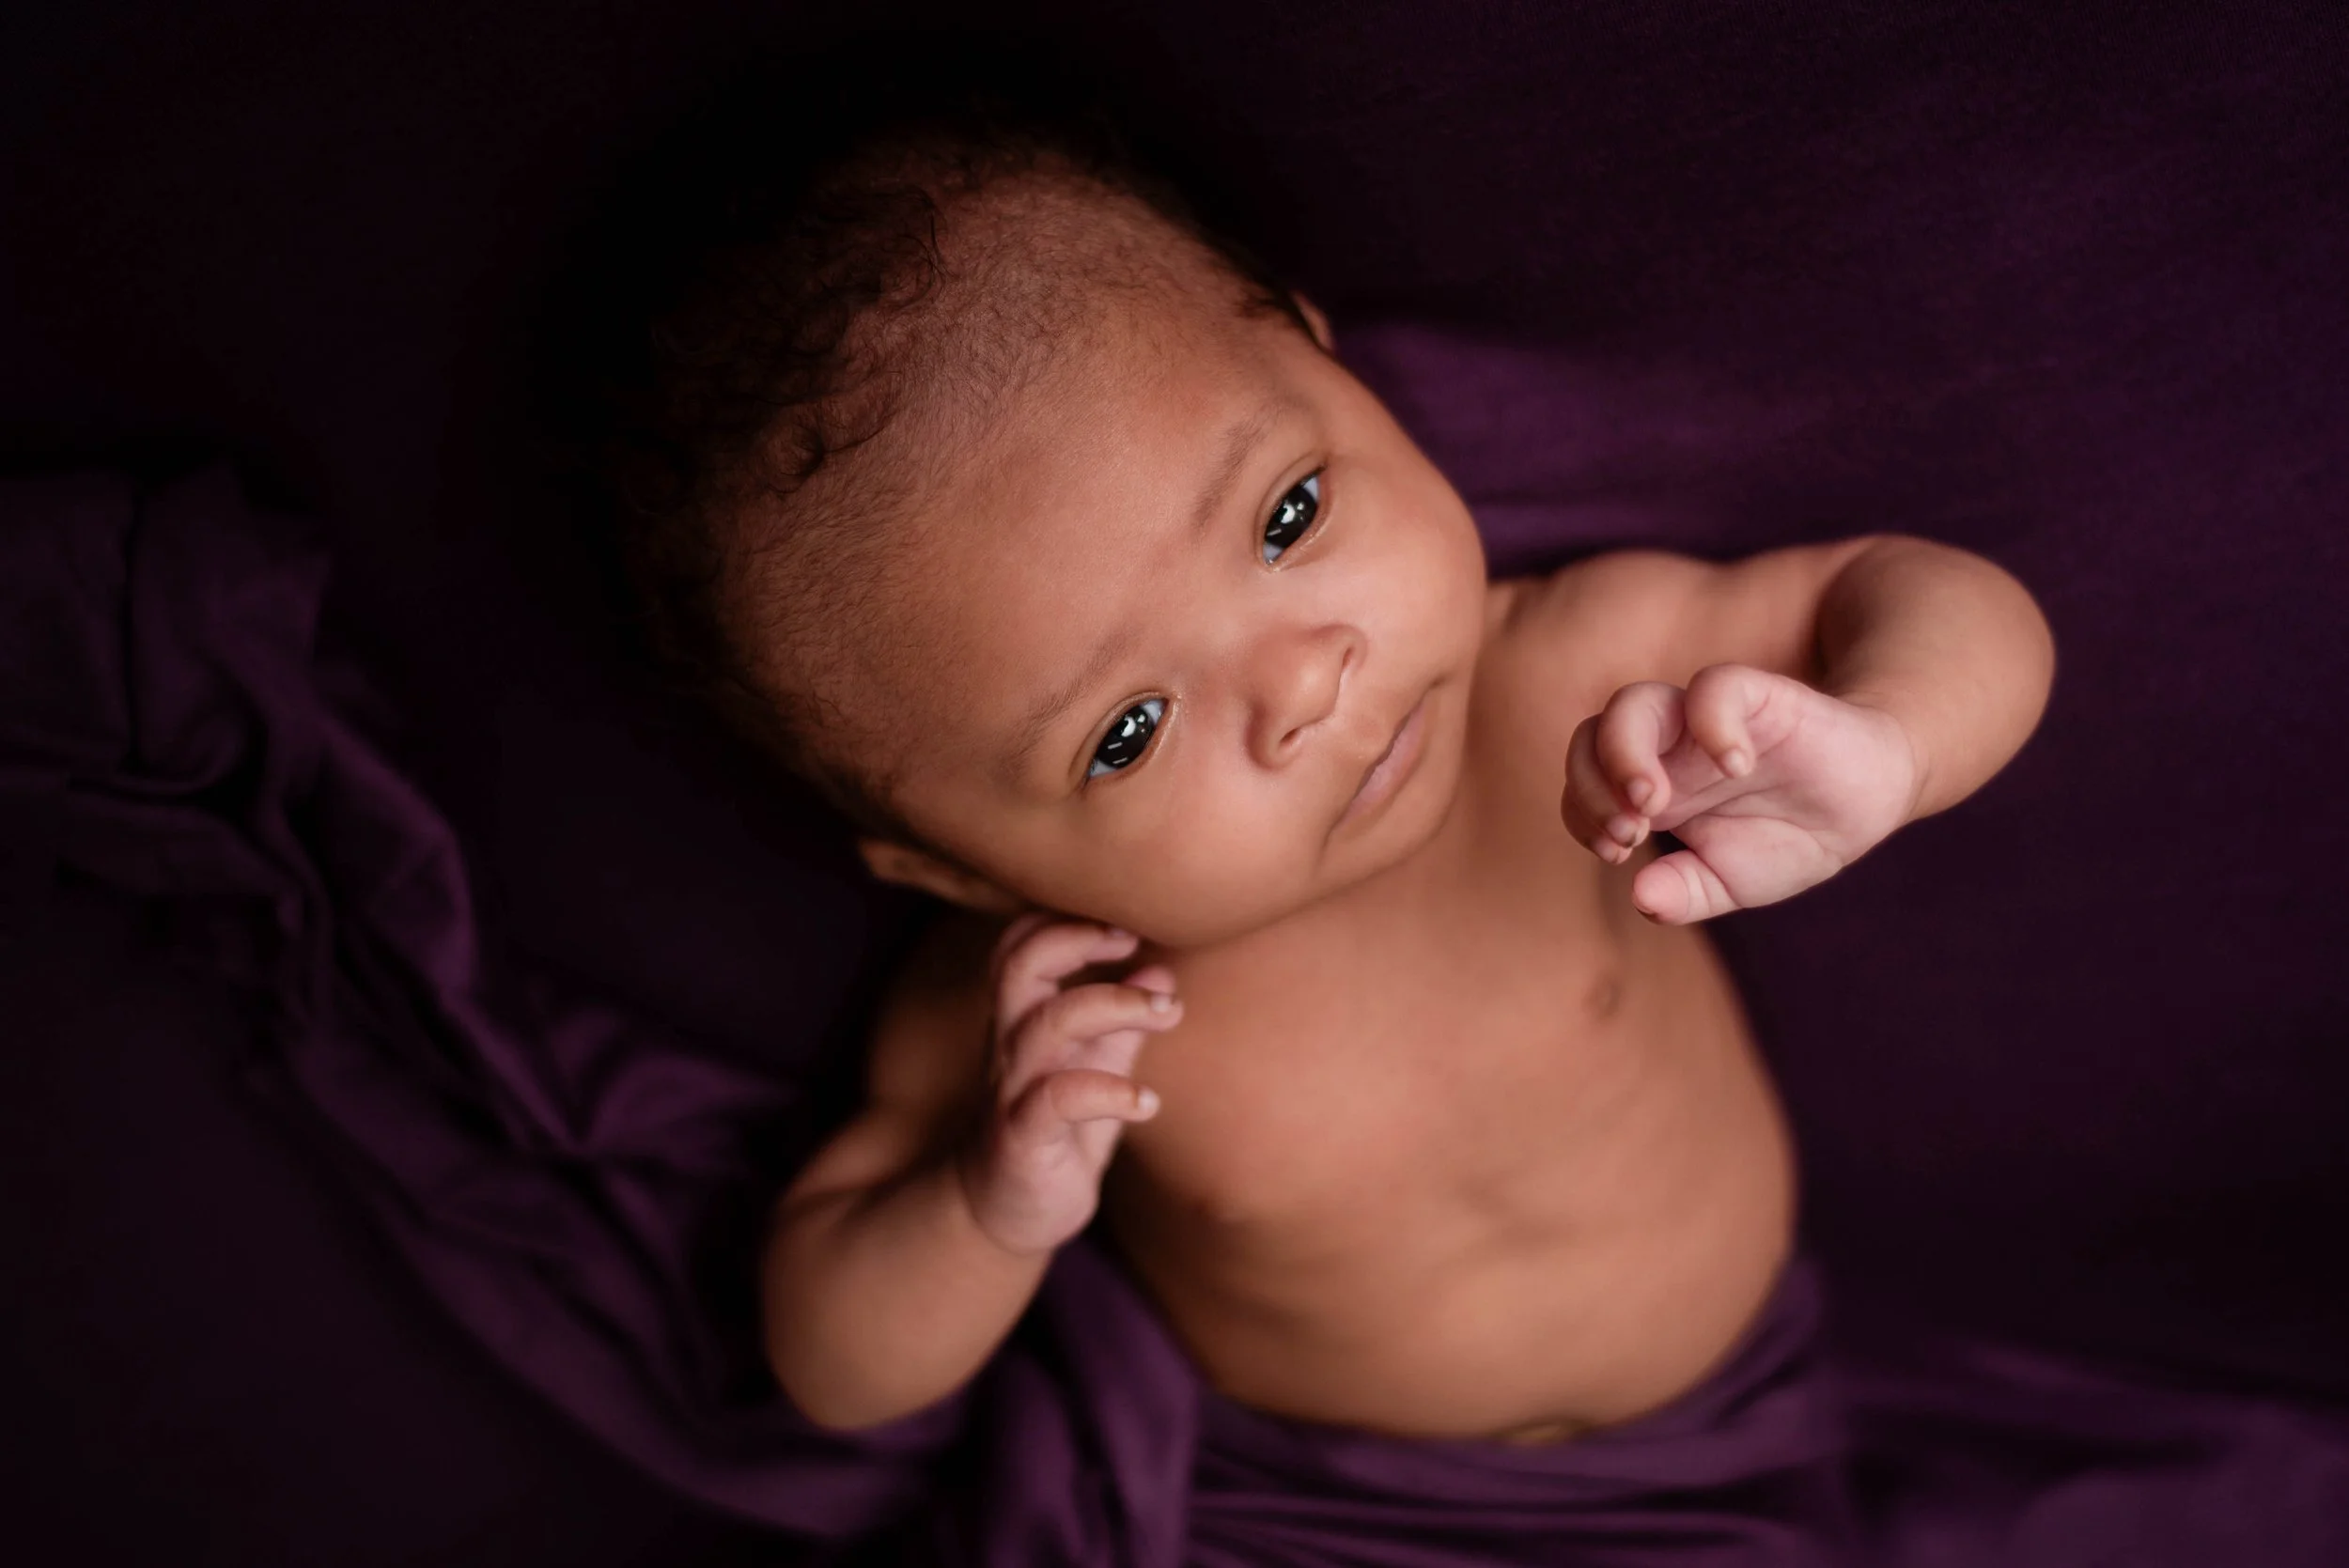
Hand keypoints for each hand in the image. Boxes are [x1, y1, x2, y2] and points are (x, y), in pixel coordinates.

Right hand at [954, 915, 1179, 1256]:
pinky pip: (1057, 1099)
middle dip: (1080, 939)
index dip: (1064, 920)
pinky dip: (1110, 1092)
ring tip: (1168, 1011)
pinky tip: (1147, 1104)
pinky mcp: (1022, 1138)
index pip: (1019, 944)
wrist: (1009, 1213)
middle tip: (1137, 941)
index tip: (1126, 922)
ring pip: (1047, 1023)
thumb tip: (1160, 967)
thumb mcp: (1096, 1067)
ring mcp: (1012, 1090)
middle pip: (1018, 964)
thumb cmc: (1058, 1130)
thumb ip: (1123, 1023)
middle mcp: (1010, 1045)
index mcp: (1023, 1019)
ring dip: (1115, 1004)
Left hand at [1560, 664, 1920, 923]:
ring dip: (1625, 754)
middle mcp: (1667, 748)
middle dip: (1591, 786)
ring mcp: (1706, 720)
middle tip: (1629, 833)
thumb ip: (1685, 892)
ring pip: (1634, 702)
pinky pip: (1714, 687)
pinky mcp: (1757, 697)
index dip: (1584, 814)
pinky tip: (1735, 767)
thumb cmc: (1788, 836)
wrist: (1866, 802)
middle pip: (1590, 736)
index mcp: (1650, 787)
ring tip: (1654, 804)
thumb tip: (1642, 899)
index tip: (1619, 855)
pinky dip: (1713, 723)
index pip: (1582, 782)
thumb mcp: (1731, 880)